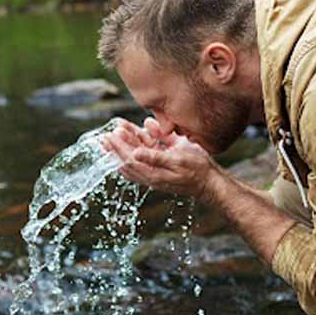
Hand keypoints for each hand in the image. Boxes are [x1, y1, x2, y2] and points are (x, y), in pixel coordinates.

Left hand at [102, 117, 219, 199]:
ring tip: (115, 132)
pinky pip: (148, 155)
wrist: (212, 182)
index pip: (129, 159)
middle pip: (129, 159)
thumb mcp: (178, 159)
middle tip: (103, 135)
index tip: (109, 135)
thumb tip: (134, 153)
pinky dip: (141, 145)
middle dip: (116, 146)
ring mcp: (158, 170)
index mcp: (152, 173)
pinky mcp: (165, 165)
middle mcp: (152, 173)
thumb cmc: (197, 170)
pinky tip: (138, 133)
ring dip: (126, 144)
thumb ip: (155, 156)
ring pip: (137, 156)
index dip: (117, 147)